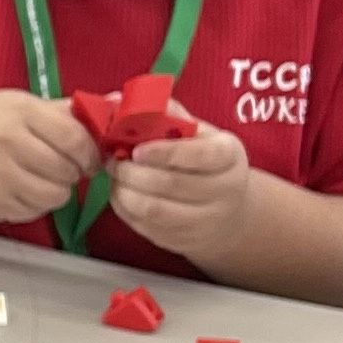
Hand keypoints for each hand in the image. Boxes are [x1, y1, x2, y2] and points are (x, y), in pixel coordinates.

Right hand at [0, 87, 95, 222]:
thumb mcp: (18, 104)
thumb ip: (65, 111)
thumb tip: (118, 105)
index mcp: (17, 115)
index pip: (74, 138)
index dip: (89, 152)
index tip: (89, 155)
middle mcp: (6, 147)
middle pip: (66, 172)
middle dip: (73, 172)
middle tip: (63, 165)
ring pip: (54, 198)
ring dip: (56, 190)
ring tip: (42, 177)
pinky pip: (31, 212)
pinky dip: (33, 203)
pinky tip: (20, 187)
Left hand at [105, 120, 253, 268]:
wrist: (228, 209)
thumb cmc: (203, 160)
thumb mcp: (197, 132)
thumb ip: (164, 114)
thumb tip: (120, 101)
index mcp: (229, 155)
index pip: (199, 154)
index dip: (164, 152)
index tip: (137, 150)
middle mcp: (224, 190)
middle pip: (170, 184)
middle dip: (132, 172)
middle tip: (114, 161)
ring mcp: (205, 220)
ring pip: (154, 210)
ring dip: (124, 191)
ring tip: (115, 177)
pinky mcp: (183, 241)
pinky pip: (145, 226)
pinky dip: (125, 208)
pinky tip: (122, 194)